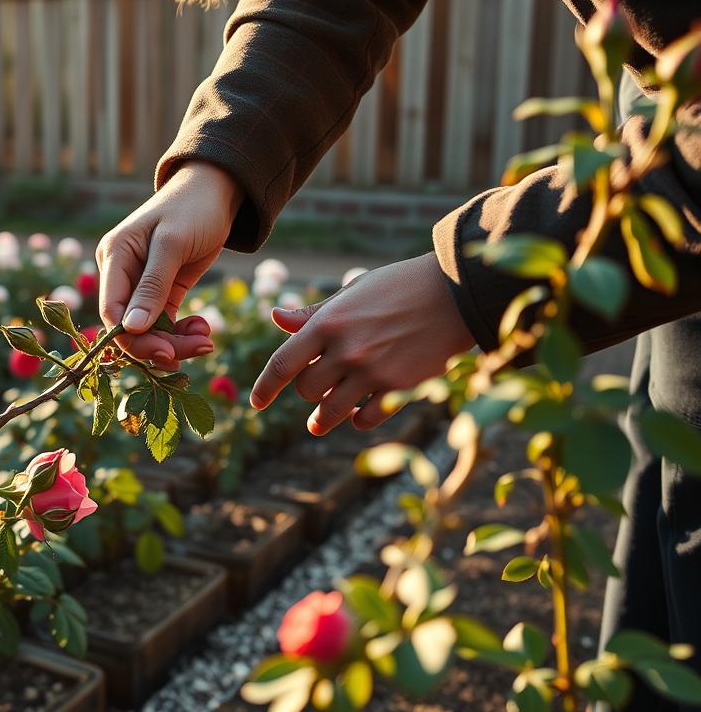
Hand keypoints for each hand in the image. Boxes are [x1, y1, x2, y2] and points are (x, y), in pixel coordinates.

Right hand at [96, 161, 239, 366]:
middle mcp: (121, 274)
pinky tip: (203, 331)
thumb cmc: (192, 208)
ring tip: (206, 340)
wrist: (217, 191)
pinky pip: (164, 324)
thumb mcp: (173, 244)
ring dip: (177, 343)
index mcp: (114, 257)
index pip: (111, 311)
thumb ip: (152, 286)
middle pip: (129, 327)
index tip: (167, 353)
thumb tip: (130, 328)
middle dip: (161, 344)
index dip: (133, 338)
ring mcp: (140, 285)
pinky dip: (182, 334)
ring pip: (149, 330)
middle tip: (200, 348)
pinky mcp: (161, 291)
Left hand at [250, 252, 475, 434]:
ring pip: (331, 411)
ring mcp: (372, 372)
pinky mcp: (398, 388)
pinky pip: (364, 419)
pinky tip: (357, 415)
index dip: (265, 387)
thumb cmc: (398, 287)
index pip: (282, 364)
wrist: (455, 293)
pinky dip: (357, 419)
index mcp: (328, 323)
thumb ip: (313, 314)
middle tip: (317, 385)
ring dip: (323, 418)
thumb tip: (276, 318)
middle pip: (307, 390)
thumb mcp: (351, 293)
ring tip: (318, 424)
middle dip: (307, 390)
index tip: (256, 403)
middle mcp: (345, 351)